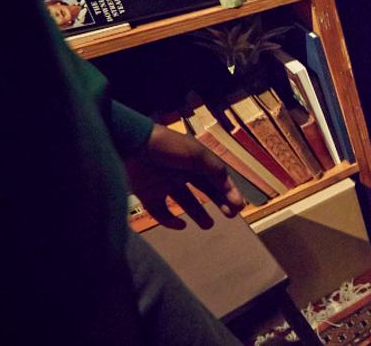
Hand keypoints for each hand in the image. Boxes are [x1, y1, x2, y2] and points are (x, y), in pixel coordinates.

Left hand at [124, 124, 244, 228]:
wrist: (131, 145)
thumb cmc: (168, 147)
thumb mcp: (198, 155)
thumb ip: (216, 171)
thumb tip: (230, 187)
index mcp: (195, 160)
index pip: (217, 177)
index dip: (229, 191)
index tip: (239, 206)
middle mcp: (182, 171)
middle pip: (204, 189)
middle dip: (219, 201)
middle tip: (230, 215)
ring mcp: (164, 183)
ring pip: (185, 202)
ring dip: (198, 213)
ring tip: (208, 225)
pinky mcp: (148, 194)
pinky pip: (161, 211)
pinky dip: (170, 220)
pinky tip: (181, 225)